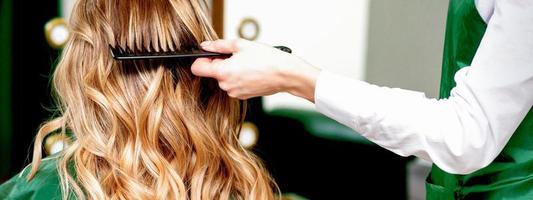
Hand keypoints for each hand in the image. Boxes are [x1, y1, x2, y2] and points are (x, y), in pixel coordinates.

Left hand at [191, 39, 319, 101]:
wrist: (286, 74)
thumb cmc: (267, 59)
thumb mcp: (241, 45)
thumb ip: (219, 45)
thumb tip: (206, 46)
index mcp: (223, 72)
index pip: (197, 68)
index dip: (201, 59)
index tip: (209, 55)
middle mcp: (226, 86)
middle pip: (213, 73)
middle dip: (220, 64)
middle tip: (236, 56)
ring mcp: (235, 93)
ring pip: (224, 79)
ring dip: (231, 71)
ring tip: (247, 64)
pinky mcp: (243, 96)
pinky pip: (234, 85)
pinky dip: (239, 78)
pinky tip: (251, 72)